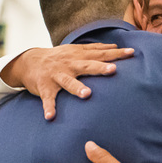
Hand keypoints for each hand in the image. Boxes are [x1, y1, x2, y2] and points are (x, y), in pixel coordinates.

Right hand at [2, 43, 134, 119]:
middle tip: (114, 70)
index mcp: (79, 56)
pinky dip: (49, 108)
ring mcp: (57, 76)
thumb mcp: (76, 50)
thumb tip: (114, 46)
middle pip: (87, 66)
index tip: (132, 53)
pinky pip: (48, 99)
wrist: (29, 61)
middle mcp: (69, 64)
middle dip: (100, 68)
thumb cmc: (59, 58)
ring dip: (77, 88)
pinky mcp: (45, 88)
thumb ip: (95, 49)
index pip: (101, 54)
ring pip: (68, 82)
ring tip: (87, 94)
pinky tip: (50, 117)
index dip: (116, 53)